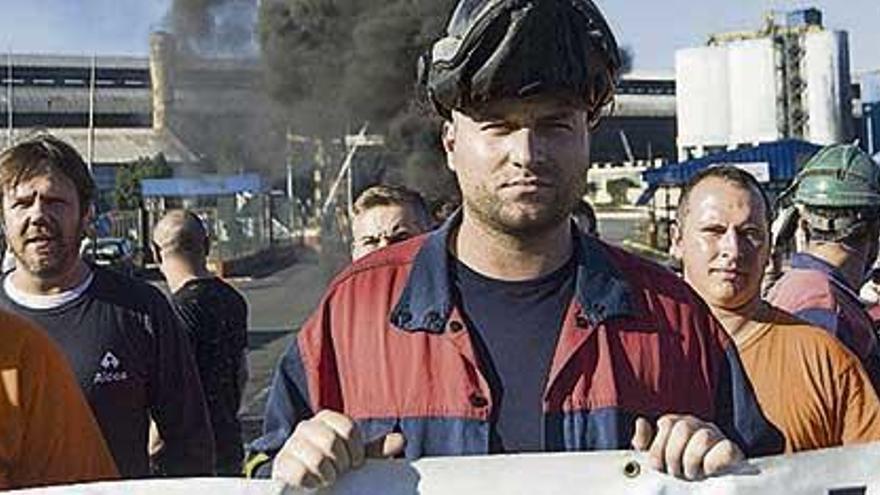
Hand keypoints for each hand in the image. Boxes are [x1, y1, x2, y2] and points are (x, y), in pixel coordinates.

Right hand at [272, 410, 405, 488]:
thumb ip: (374, 450)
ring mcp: (291, 445)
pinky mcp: (281, 465)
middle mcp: (307, 427)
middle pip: (331, 441)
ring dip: (326, 474)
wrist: (303, 483)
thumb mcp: (353, 457)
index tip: (355, 463)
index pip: (347, 428)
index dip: (356, 450)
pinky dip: (310, 481)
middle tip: (338, 471)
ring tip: (326, 478)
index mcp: (327, 420)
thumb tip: (399, 440)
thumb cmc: (331, 465)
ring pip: (316, 457)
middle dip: (340, 463)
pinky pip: (298, 472)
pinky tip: (313, 484)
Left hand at [631, 414, 743, 480]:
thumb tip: (641, 422)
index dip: (659, 449)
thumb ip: (645, 442)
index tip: (660, 466)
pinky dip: (713, 463)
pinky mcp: (732, 451)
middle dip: (674, 456)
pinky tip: (707, 472)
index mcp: (678, 424)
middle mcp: (697, 426)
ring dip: (693, 461)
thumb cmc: (680, 469)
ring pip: (704, 437)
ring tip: (691, 474)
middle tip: (675, 472)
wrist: (708, 487)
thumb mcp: (658, 457)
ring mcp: (716, 436)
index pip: (667, 423)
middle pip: (683, 428)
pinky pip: (725, 449)